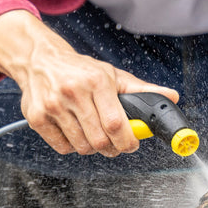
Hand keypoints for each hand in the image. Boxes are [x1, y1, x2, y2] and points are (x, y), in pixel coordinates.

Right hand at [0, 10, 179, 156]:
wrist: (39, 60)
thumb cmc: (81, 70)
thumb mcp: (112, 75)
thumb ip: (142, 90)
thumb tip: (172, 97)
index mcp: (96, 81)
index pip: (116, 124)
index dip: (127, 141)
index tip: (131, 144)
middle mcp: (73, 92)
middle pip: (100, 140)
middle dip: (113, 148)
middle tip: (115, 144)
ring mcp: (53, 105)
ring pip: (82, 147)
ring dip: (92, 148)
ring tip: (93, 134)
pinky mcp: (36, 117)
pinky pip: (62, 148)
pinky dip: (72, 146)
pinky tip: (74, 131)